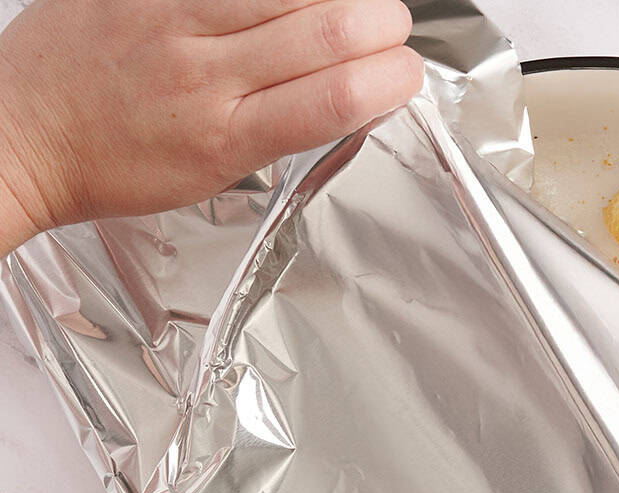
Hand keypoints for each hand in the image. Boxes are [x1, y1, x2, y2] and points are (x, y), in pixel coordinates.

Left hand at [0, 0, 422, 253]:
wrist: (22, 132)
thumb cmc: (113, 162)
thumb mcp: (213, 176)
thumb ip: (279, 132)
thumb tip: (349, 93)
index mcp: (227, 138)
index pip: (339, 98)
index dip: (393, 79)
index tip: (405, 76)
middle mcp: (204, 75)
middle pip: (328, 32)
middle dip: (384, 26)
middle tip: (392, 32)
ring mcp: (173, 17)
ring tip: (356, 8)